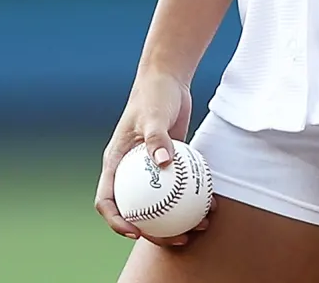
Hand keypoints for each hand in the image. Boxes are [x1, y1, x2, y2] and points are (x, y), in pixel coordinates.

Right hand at [95, 69, 212, 248]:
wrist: (168, 79)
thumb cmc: (154, 94)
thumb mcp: (153, 114)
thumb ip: (157, 137)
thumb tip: (163, 164)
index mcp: (116, 163)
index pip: (107, 200)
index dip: (117, 221)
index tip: (136, 231)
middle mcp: (130, 171)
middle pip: (135, 212)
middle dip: (153, 232)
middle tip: (177, 238)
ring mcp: (149, 170)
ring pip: (159, 205)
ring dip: (176, 220)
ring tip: (199, 228)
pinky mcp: (168, 164)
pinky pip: (178, 189)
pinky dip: (191, 200)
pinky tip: (212, 206)